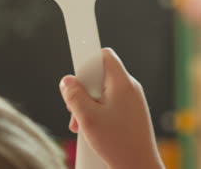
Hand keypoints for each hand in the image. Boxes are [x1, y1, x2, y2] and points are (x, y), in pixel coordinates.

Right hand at [60, 48, 163, 168]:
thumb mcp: (88, 118)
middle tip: (77, 110)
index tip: (75, 63)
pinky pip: (112, 102)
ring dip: (90, 104)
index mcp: (122, 82)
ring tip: (84, 124)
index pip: (103, 55)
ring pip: (104, 91)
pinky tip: (95, 129)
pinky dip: (100, 111)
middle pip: (100, 75)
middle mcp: (129, 87)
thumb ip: (74, 96)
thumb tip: (67, 81)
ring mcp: (133, 100)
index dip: (87, 57)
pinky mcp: (133, 112)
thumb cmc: (118, 144)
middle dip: (85, 90)